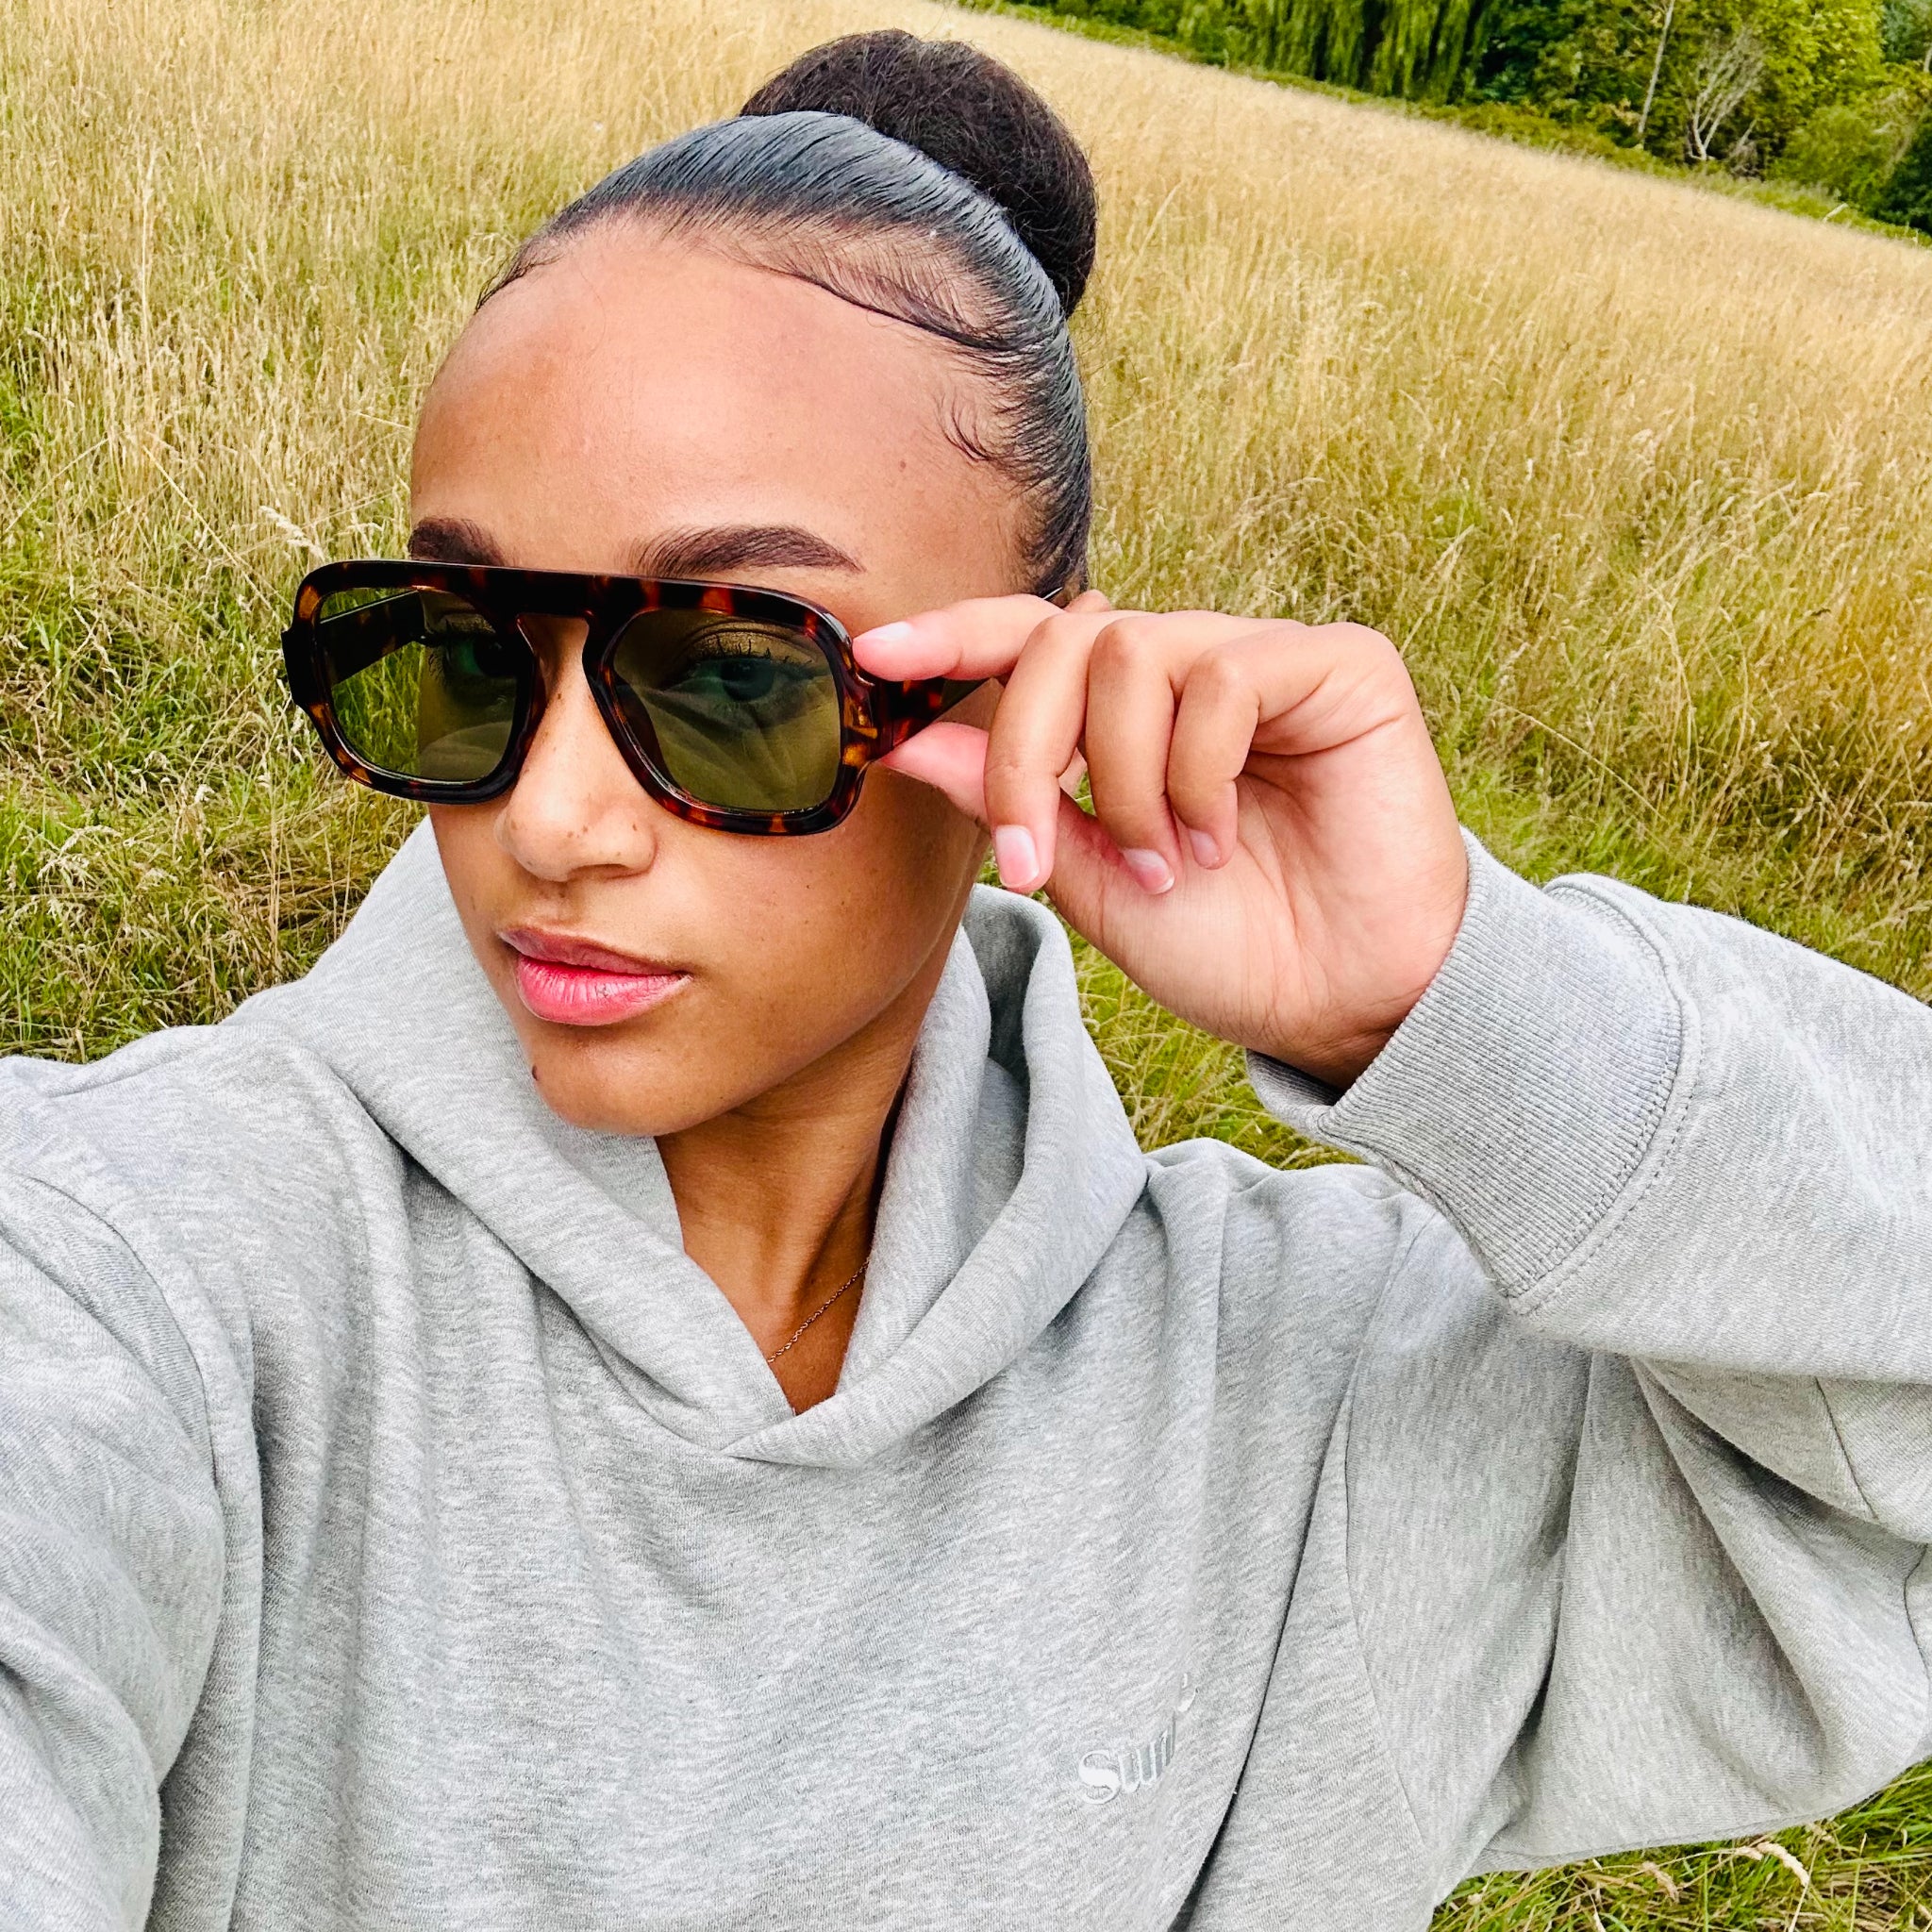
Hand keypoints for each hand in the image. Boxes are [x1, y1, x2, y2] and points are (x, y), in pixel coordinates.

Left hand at [855, 593, 1468, 1088]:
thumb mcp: (1093, 885)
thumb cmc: (1231, 946)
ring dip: (1123, 779)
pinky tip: (1220, 837)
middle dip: (1024, 749)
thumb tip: (909, 740)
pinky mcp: (1339, 664)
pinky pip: (1223, 676)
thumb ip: (1014, 806)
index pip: (1032, 640)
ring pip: (1133, 651)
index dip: (953, 636)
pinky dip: (1196, 771)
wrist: (1346, 1001)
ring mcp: (1264, 658)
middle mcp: (1192, 668)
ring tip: (1166, 861)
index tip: (874, 659)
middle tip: (1029, 852)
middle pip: (1064, 637)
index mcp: (1131, 714)